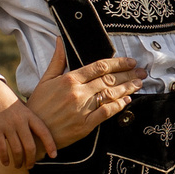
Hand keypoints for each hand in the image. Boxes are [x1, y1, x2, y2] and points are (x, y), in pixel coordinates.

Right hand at [0, 79, 55, 168]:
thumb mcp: (22, 107)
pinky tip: (6, 163)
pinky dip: (5, 158)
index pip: (44, 132)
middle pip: (30, 146)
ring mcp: (7, 125)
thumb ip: (30, 119)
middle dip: (31, 159)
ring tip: (18, 166)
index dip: (50, 144)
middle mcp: (20, 121)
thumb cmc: (7, 100)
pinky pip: (2, 148)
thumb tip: (39, 134)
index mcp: (29, 115)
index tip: (53, 156)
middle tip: (30, 166)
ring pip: (16, 150)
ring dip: (18, 161)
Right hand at [26, 41, 140, 150]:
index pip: (99, 67)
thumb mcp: (45, 80)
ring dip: (127, 89)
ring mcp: (81, 109)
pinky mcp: (84, 126)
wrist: (33, 133)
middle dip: (127, 75)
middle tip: (141, 72)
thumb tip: (60, 40)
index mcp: (69, 79)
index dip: (117, 63)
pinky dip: (118, 106)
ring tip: (138, 84)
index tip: (130, 62)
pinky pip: (106, 113)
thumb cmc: (38, 106)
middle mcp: (77, 93)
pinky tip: (127, 101)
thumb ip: (57, 60)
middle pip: (108, 80)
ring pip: (110, 95)